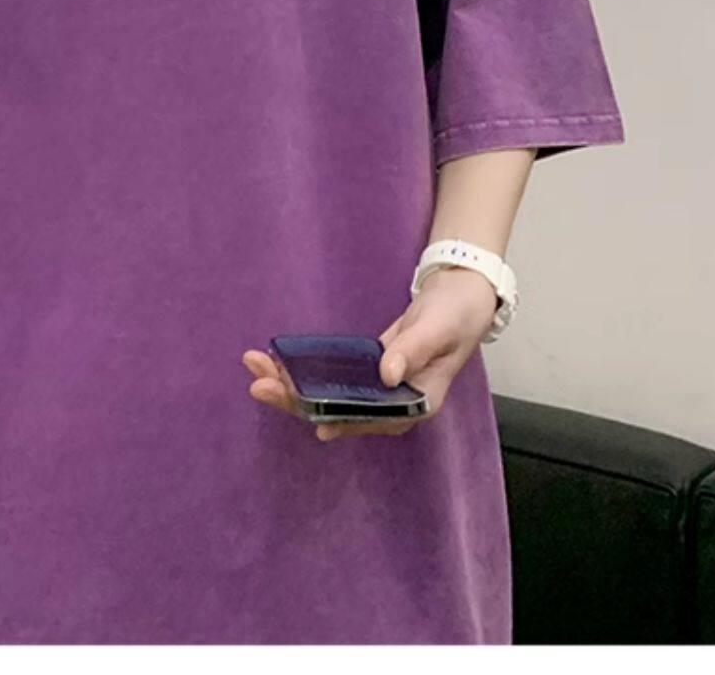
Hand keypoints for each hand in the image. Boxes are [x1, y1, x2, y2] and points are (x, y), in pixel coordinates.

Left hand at [242, 267, 498, 441]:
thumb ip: (413, 349)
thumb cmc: (457, 314)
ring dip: (291, 383)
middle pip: (339, 411)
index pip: (372, 421)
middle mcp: (392, 404)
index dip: (341, 421)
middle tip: (259, 385)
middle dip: (297, 400)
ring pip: (328, 395)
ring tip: (254, 367)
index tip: (311, 418)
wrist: (460, 294)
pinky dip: (303, 370)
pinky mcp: (365, 372)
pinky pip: (330, 377)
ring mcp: (376, 389)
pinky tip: (275, 362)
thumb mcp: (439, 329)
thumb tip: (385, 374)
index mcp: (416, 404)